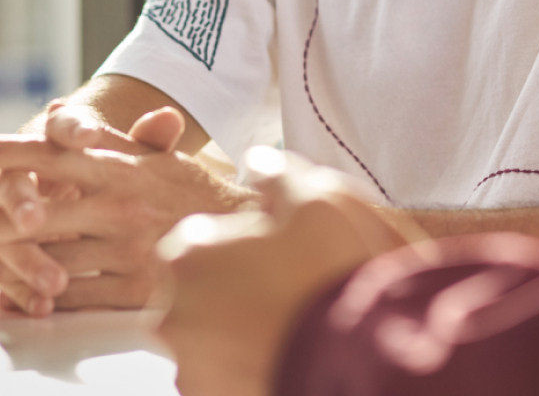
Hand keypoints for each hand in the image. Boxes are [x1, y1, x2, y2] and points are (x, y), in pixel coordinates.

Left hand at [0, 103, 251, 313]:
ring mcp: (127, 248)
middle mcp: (121, 205)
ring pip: (50, 257)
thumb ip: (109, 138)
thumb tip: (56, 115)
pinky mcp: (136, 287)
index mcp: (123, 167)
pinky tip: (11, 297)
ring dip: (0, 265)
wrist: (251, 236)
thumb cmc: (197, 193)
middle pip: (38, 213)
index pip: (52, 154)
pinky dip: (39, 296)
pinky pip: (77, 294)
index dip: (4, 150)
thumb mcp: (159, 157)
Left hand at [155, 148, 425, 395]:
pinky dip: (245, 364)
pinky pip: (221, 376)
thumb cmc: (335, 273)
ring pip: (206, 338)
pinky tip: (287, 352)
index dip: (236, 242)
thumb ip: (275, 173)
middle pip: (195, 291)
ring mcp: (191, 367)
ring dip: (236, 330)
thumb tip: (256, 164)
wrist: (365, 359)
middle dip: (231, 288)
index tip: (270, 250)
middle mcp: (174, 315)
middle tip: (284, 288)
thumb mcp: (316, 197)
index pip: (193, 240)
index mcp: (189, 256)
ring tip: (291, 324)